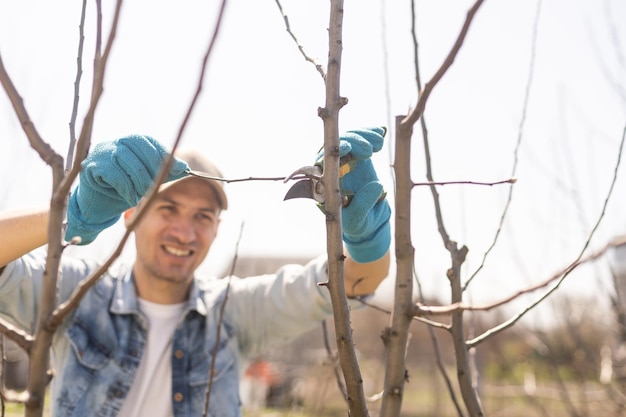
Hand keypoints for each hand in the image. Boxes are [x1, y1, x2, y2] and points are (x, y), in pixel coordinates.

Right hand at [65, 135, 188, 244]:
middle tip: (159, 185)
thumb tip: (185, 168)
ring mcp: (102, 152)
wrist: (99, 205)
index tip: (181, 168)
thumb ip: (163, 172)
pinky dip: (126, 187)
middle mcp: (116, 142)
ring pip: (125, 158)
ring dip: (139, 178)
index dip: (165, 154)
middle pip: (138, 145)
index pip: (150, 142)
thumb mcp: (148, 180)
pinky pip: (113, 173)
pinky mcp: (91, 165)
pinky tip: (132, 197)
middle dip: (153, 166)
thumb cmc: (126, 191)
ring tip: (146, 194)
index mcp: (131, 142)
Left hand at [318, 127, 390, 262]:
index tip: (345, 148)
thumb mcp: (357, 221)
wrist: (369, 219)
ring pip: (349, 139)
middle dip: (351, 144)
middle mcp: (332, 168)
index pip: (321, 164)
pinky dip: (371, 134)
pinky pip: (362, 139)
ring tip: (379, 144)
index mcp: (323, 184)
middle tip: (369, 151)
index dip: (331, 154)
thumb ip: (363, 205)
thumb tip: (376, 184)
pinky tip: (381, 132)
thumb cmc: (356, 223)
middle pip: (335, 147)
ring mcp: (346, 160)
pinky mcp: (359, 155)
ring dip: (363, 137)